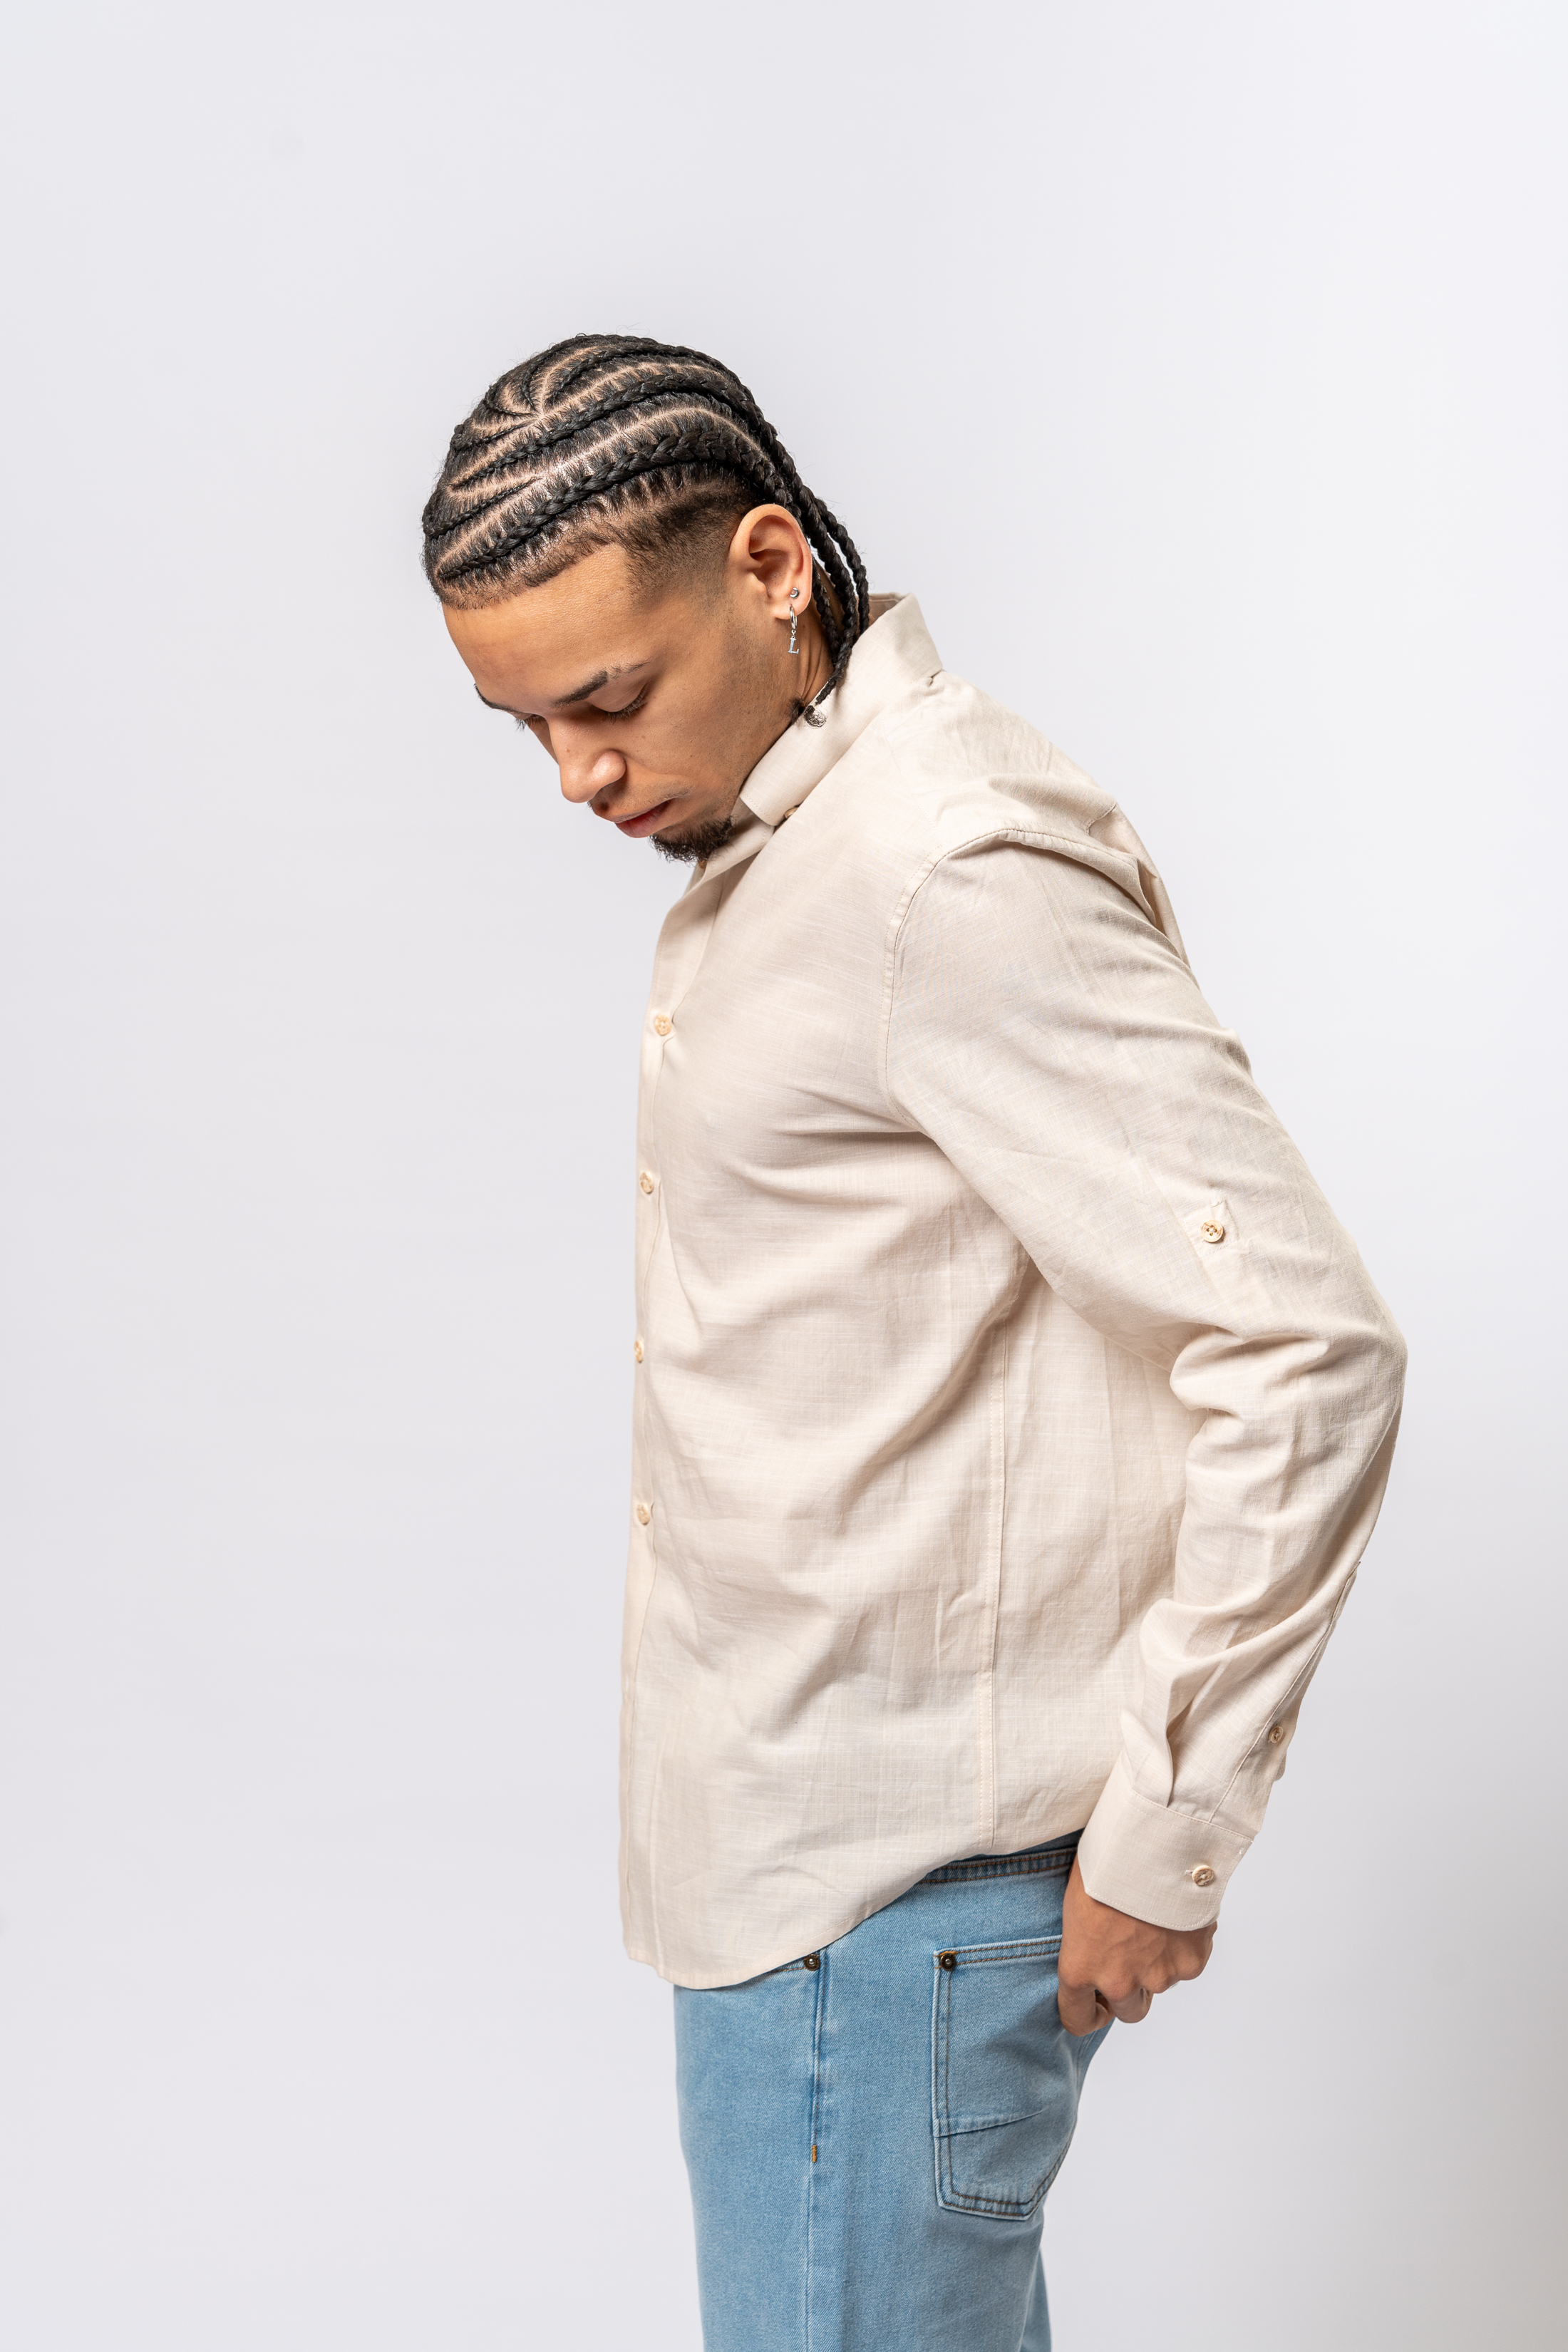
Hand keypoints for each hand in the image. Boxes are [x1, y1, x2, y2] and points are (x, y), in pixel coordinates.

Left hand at [1057, 1857, 1215, 2035]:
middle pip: (1128, 2011)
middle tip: (1131, 1954)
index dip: (1086, 2013)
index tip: (1094, 2003)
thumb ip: (1086, 1937)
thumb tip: (1094, 1944)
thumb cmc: (1107, 1862)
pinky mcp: (1191, 1964)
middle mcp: (1119, 1982)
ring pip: (1160, 1985)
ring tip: (1154, 1921)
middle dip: (1130, 1990)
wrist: (1154, 1844)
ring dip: (1158, 1964)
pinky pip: (1186, 1965)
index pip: (1077, 2018)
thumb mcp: (1077, 1897)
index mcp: (1081, 1966)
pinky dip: (1183, 1947)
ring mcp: (1158, 1977)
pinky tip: (1176, 1916)